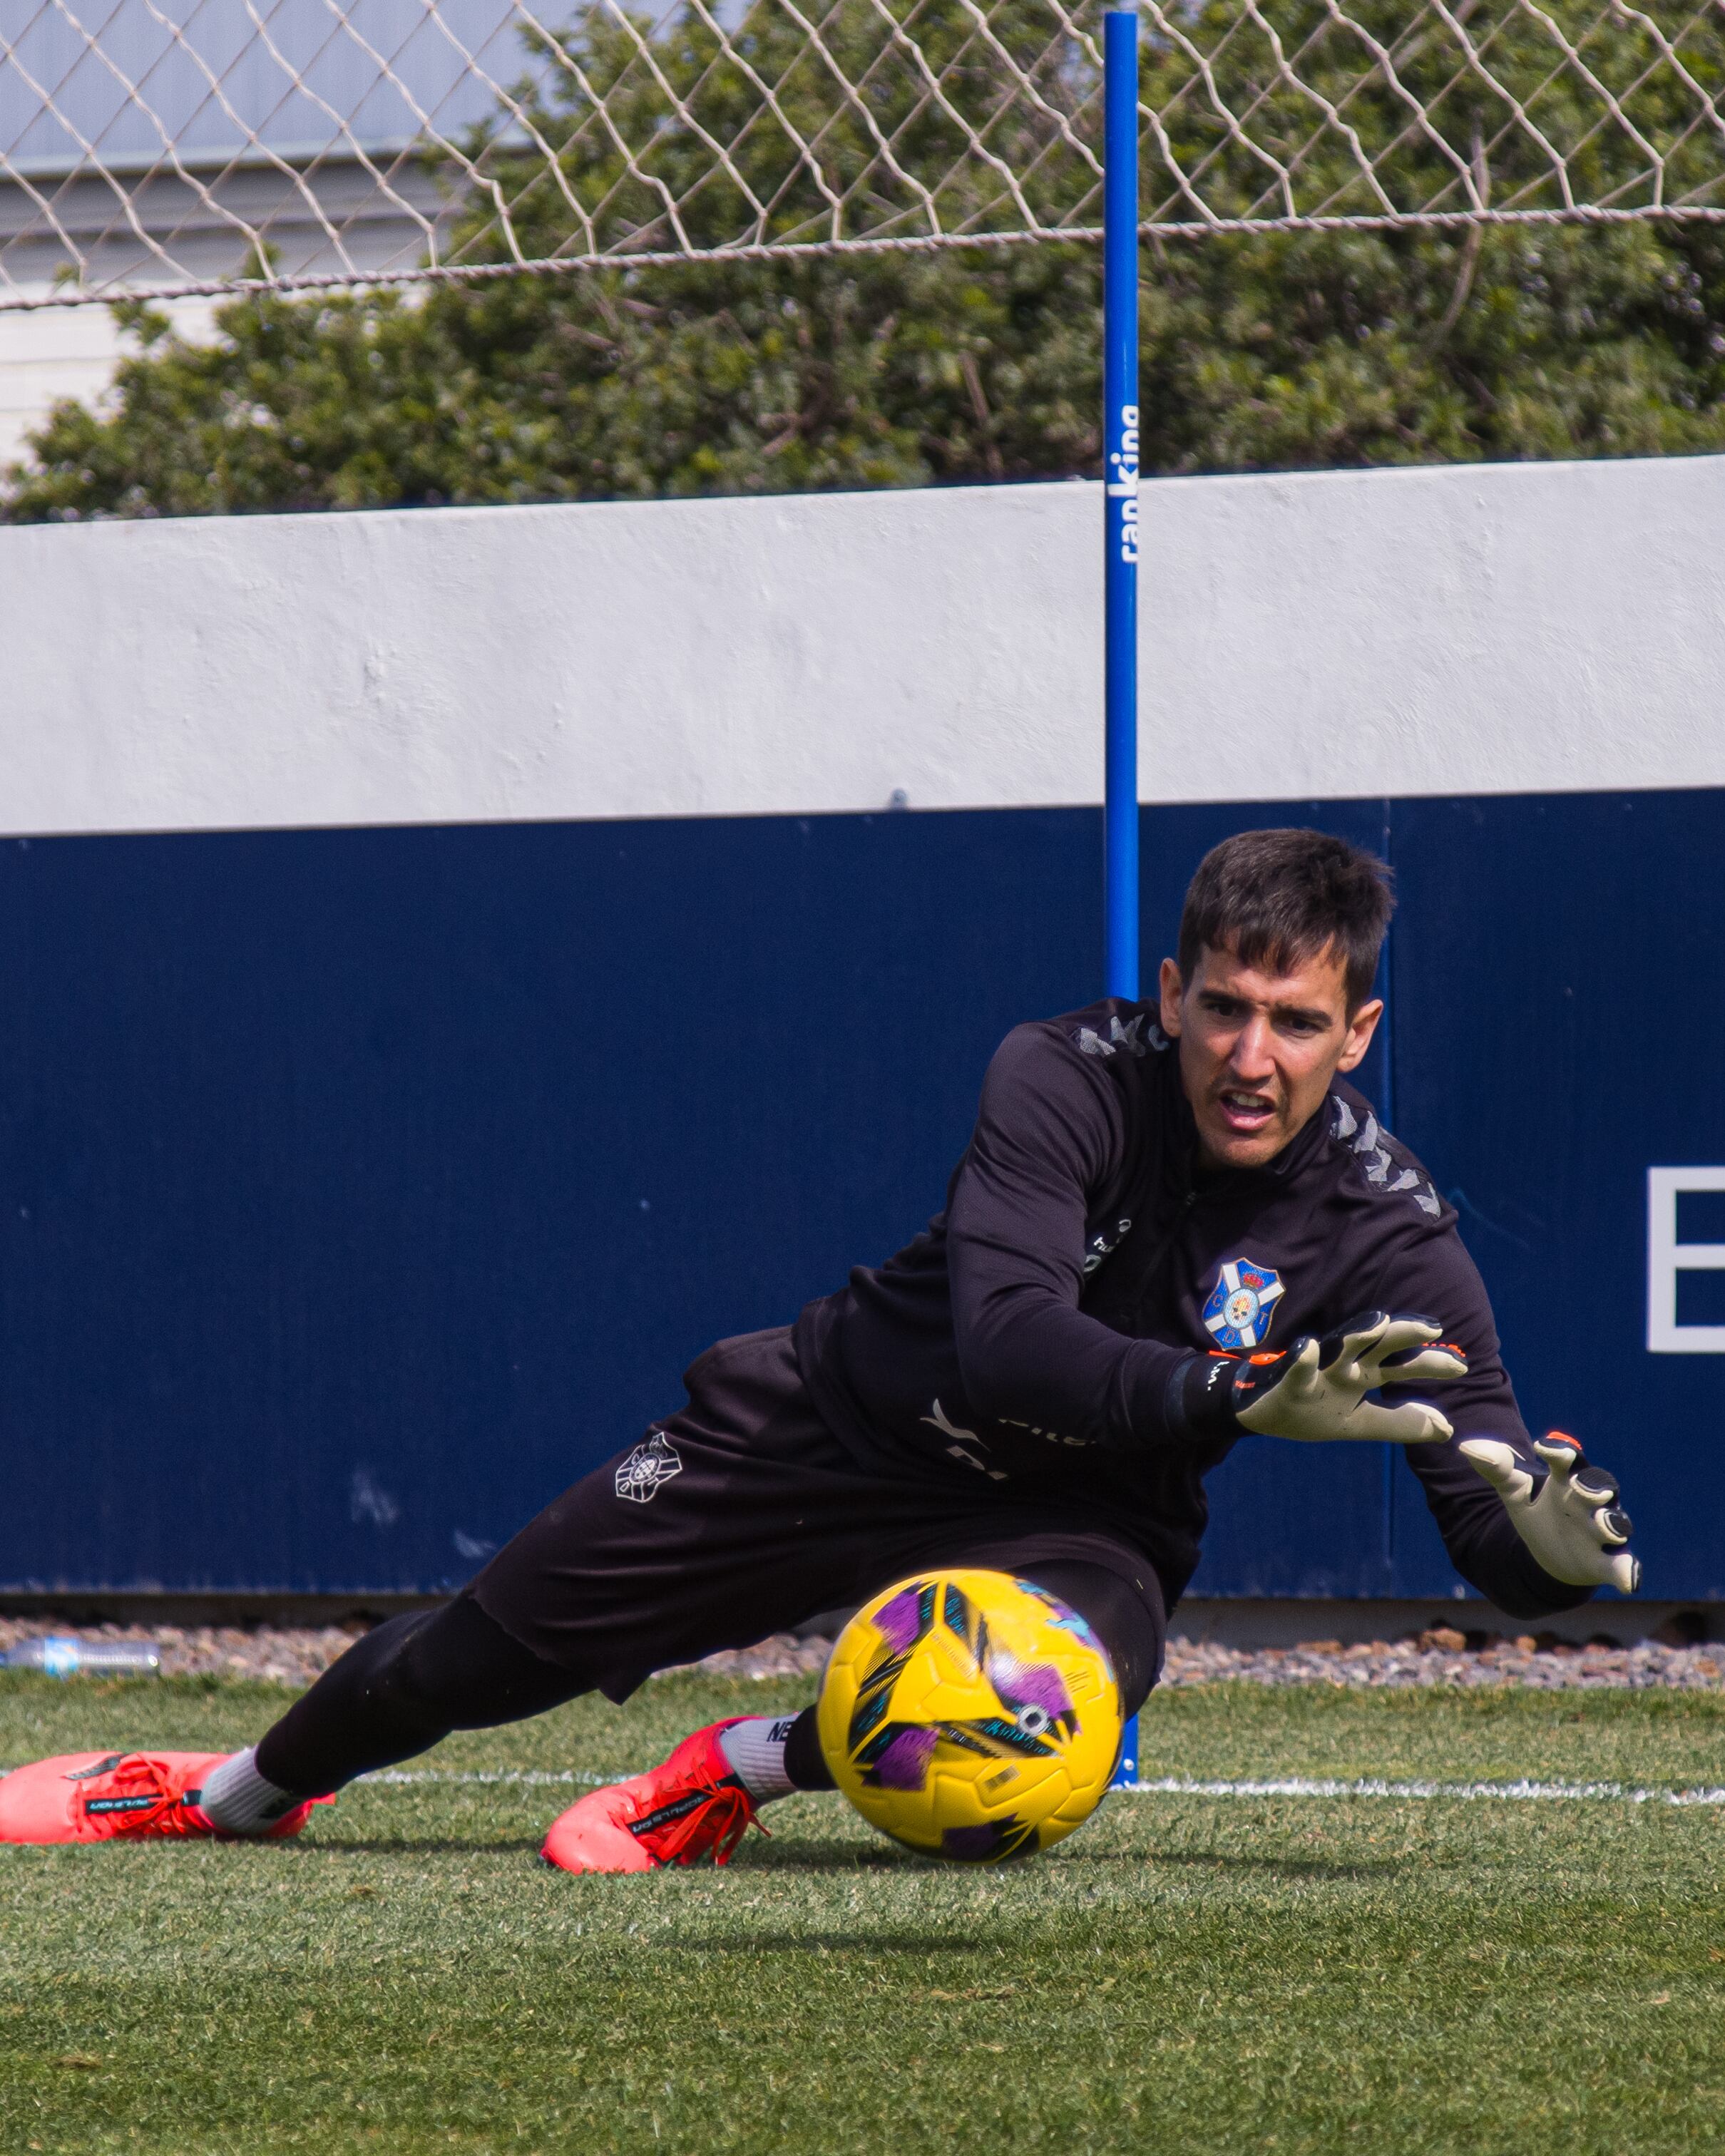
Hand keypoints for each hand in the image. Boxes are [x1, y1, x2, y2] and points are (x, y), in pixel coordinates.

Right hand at [1230, 1311, 1467, 1444]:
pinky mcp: (1289, 1382)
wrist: (1261, 1412)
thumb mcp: (1360, 1422)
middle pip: (1379, 1345)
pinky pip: (1295, 1370)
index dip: (1431, 1364)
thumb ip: (1401, 1423)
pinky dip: (1302, 1359)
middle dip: (1405, 1334)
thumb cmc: (1313, 1411)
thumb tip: (1448, 1428)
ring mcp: (1318, 1371)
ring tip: (1380, 1322)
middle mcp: (1345, 1367)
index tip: (1463, 1367)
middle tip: (1433, 1328)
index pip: (1403, 1366)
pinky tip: (1308, 1348)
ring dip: (1359, 1333)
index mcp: (1362, 1375)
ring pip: (1341, 1346)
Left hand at [1459, 1432, 1640, 1593]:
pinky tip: (1628, 1580)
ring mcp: (1601, 1532)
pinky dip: (1628, 1572)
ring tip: (1606, 1524)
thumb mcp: (1514, 1491)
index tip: (1542, 1448)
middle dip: (1592, 1485)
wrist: (1547, 1553)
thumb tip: (1466, 1447)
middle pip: (1598, 1486)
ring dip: (1612, 1523)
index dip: (1558, 1452)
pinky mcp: (1607, 1562)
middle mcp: (1589, 1502)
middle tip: (1583, 1486)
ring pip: (1615, 1523)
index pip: (1566, 1460)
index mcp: (1566, 1479)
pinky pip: (1622, 1566)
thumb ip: (1496, 1469)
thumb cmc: (1535, 1512)